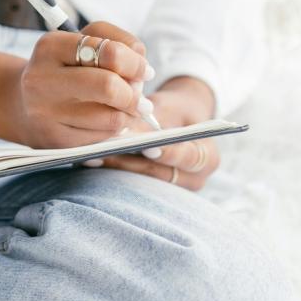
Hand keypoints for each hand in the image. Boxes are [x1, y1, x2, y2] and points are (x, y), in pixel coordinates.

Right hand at [6, 21, 155, 148]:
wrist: (21, 103)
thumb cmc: (64, 68)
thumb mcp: (83, 41)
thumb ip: (118, 43)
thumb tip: (145, 73)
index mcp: (50, 47)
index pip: (110, 52)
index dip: (136, 63)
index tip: (144, 71)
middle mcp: (41, 79)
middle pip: (109, 87)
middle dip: (134, 93)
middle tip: (139, 95)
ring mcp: (45, 113)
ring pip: (112, 118)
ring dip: (127, 114)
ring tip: (120, 107)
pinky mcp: (55, 140)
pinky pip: (103, 139)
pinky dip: (113, 130)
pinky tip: (103, 121)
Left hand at [95, 77, 219, 190]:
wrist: (178, 119)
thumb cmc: (174, 109)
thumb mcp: (167, 107)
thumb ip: (153, 120)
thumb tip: (128, 132)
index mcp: (207, 157)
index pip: (189, 158)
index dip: (168, 153)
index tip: (147, 147)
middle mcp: (195, 179)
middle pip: (161, 175)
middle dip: (132, 163)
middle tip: (108, 151)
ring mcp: (174, 189)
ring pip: (144, 183)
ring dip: (118, 169)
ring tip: (94, 156)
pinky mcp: (154, 192)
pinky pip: (133, 184)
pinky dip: (114, 172)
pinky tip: (93, 161)